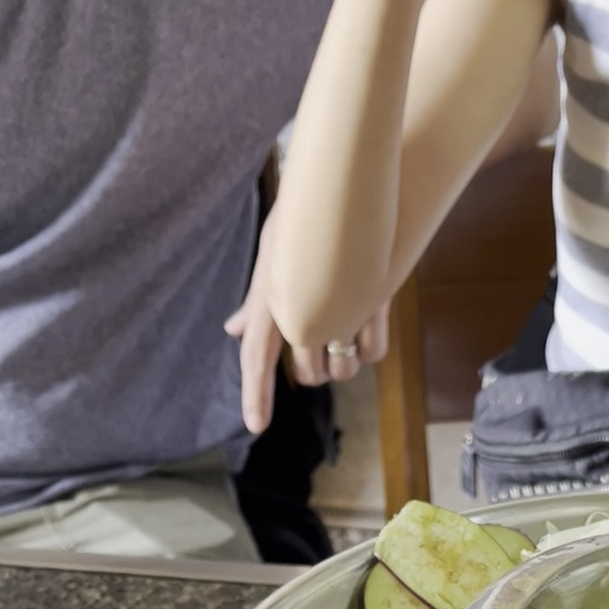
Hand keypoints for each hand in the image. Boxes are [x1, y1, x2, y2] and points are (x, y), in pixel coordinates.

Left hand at [227, 213, 390, 428]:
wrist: (360, 182)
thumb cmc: (315, 213)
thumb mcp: (277, 253)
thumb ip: (258, 302)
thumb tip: (234, 331)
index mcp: (272, 293)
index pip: (256, 353)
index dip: (255, 393)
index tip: (256, 426)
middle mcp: (302, 308)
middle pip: (307, 369)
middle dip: (315, 366)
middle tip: (325, 340)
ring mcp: (340, 310)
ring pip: (341, 367)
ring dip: (344, 357)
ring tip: (349, 326)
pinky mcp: (374, 306)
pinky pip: (372, 353)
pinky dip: (369, 346)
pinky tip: (370, 323)